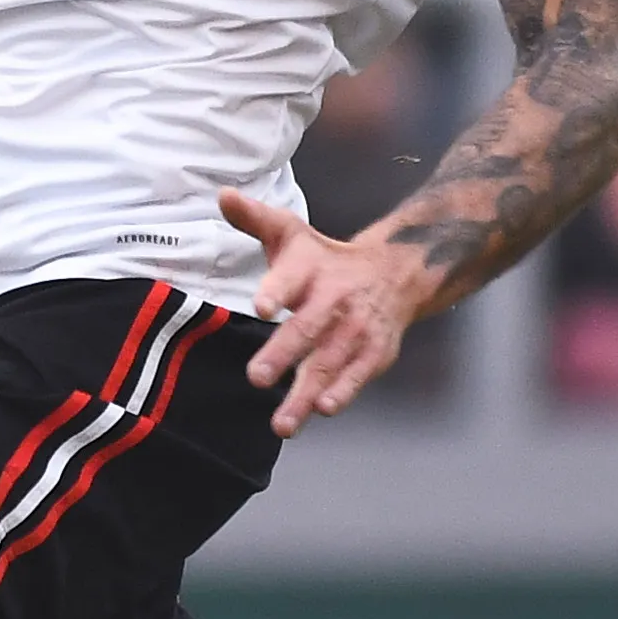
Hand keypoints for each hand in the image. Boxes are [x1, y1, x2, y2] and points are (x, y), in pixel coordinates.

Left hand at [227, 188, 435, 435]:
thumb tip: (222, 195)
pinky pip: (358, 375)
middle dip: (283, 354)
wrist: (395, 272)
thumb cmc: (325, 259)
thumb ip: (255, 219)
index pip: (291, 277)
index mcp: (310, 268)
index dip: (277, 289)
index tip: (262, 305)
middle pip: (307, 328)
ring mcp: (356, 329)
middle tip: (257, 377)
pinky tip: (325, 409)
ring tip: (282, 423)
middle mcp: (334, 299)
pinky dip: (344, 392)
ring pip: (329, 362)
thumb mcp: (291, 234)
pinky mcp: (374, 352)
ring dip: (305, 393)